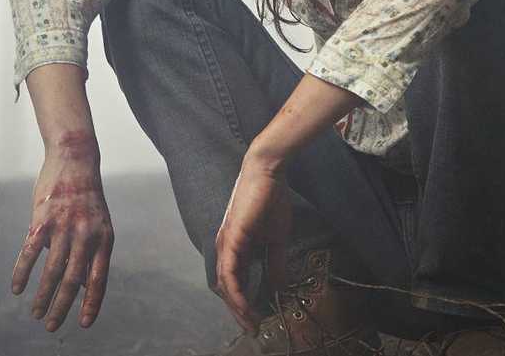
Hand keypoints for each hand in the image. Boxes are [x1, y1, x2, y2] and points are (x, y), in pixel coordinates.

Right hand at [11, 131, 113, 331]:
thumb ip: (92, 254)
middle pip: (74, 280)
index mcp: (104, 239)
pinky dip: (22, 274)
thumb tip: (87, 284)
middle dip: (62, 307)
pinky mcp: (42, 220)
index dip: (91, 302)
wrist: (76, 161)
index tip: (83, 324)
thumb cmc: (87, 199)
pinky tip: (17, 289)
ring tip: (35, 313)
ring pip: (52, 271)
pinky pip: (30, 254)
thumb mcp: (99, 226)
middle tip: (51, 326)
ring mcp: (65, 227)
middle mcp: (87, 235)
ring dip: (42, 296)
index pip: (99, 279)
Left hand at [214, 159, 292, 331]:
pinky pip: (228, 274)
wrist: (268, 174)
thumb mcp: (277, 238)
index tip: (259, 318)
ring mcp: (225, 246)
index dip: (246, 302)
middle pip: (228, 289)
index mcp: (236, 247)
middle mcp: (226, 249)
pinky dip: (236, 293)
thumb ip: (275, 262)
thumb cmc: (272, 200)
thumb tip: (279, 285)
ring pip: (226, 286)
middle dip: (240, 311)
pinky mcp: (230, 241)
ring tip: (251, 322)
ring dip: (237, 307)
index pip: (237, 282)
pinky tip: (245, 305)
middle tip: (254, 328)